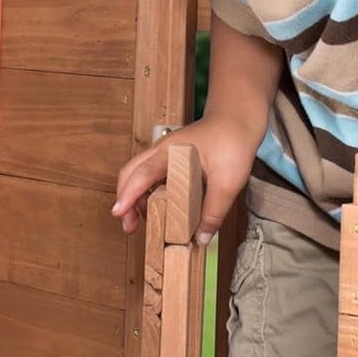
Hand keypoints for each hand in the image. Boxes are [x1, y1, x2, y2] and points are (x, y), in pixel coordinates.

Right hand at [113, 113, 262, 245]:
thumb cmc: (233, 140)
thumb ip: (213, 211)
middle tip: (129, 225)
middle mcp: (163, 150)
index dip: (129, 195)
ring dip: (136, 196)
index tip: (118, 213)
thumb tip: (200, 239)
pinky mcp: (172, 157)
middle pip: (130, 172)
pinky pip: (151, 174)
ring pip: (139, 173)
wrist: (239, 117)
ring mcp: (166, 152)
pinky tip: (160, 208)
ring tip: (143, 222)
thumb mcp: (228, 181)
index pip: (143, 173)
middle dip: (125, 198)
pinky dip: (148, 192)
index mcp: (172, 151)